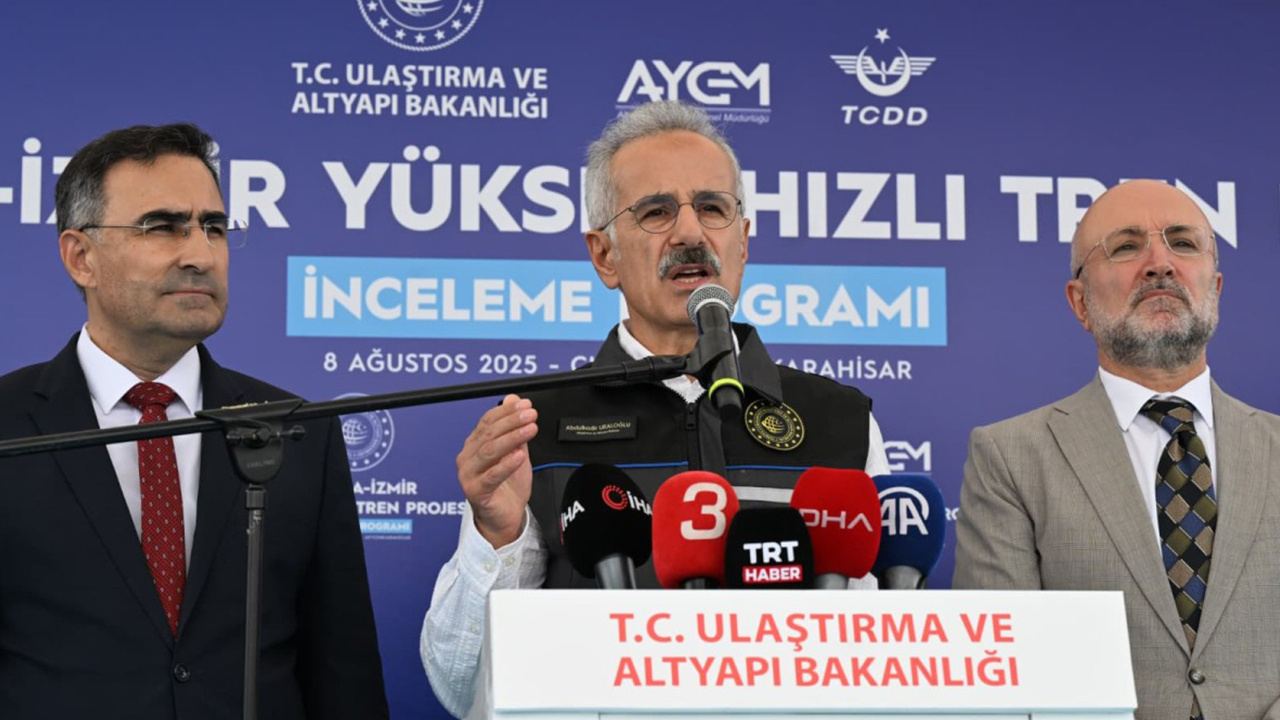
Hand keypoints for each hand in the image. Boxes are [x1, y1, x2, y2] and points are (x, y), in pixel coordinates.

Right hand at [456, 394, 538, 547]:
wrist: (506, 517)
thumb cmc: (508, 487)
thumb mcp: (517, 452)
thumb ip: (516, 429)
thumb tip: (514, 400)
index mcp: (474, 445)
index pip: (487, 421)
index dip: (507, 411)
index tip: (526, 405)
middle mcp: (468, 457)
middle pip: (489, 434)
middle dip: (512, 421)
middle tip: (531, 415)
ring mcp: (468, 474)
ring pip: (490, 451)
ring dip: (512, 438)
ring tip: (529, 430)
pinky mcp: (475, 491)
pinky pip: (491, 476)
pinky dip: (506, 464)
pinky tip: (519, 455)